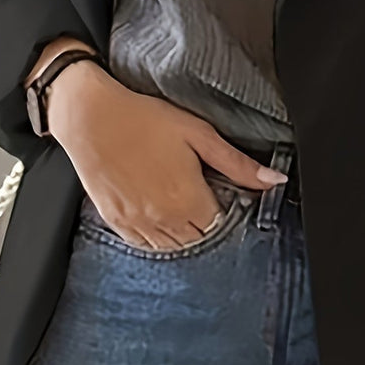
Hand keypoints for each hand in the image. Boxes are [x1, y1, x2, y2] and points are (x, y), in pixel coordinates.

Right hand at [46, 63, 287, 249]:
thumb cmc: (144, 119)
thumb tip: (274, 181)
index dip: (226, 212)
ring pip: (173, 248)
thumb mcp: (199, 134)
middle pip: (199, 240)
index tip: (222, 197)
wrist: (90, 117)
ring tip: (182, 209)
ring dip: (183, 235)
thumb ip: (237, 164)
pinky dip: (158, 238)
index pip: (221, 226)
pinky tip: (160, 218)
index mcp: (189, 200)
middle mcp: (164, 220)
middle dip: (206, 226)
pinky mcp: (117, 222)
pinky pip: (145, 245)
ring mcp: (138, 224)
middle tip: (203, 201)